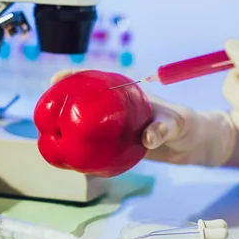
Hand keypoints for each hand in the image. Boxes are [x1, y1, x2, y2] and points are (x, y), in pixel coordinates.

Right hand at [50, 70, 235, 166]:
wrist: (193, 145)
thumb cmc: (186, 125)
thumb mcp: (177, 123)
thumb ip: (162, 127)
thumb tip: (146, 139)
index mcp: (126, 94)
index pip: (96, 79)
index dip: (74, 76)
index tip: (56, 79)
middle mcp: (116, 109)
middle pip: (84, 103)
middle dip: (62, 104)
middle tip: (45, 113)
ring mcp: (115, 127)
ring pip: (86, 126)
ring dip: (70, 130)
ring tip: (52, 139)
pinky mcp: (117, 146)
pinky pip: (96, 147)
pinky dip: (84, 153)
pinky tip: (73, 162)